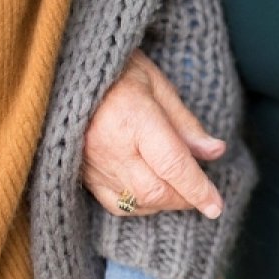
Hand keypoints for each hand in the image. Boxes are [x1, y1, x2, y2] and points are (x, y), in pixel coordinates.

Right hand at [83, 50, 225, 217]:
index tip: (217, 206)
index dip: (198, 189)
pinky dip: (140, 205)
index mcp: (133, 117)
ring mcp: (92, 162)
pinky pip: (114, 203)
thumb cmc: (117, 72)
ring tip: (180, 191)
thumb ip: (185, 123)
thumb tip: (215, 152)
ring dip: (164, 203)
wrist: (62, 72)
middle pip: (155, 191)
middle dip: (184, 199)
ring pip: (136, 201)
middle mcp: (110, 145)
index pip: (173, 164)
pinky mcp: (80, 172)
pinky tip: (153, 194)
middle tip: (202, 196)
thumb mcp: (157, 85)